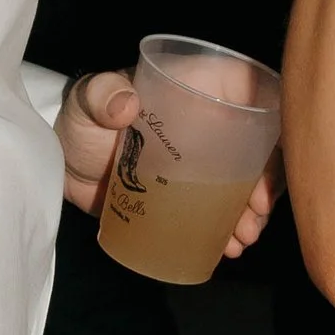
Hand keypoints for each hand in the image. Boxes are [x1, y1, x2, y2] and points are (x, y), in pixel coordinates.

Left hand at [57, 70, 278, 253]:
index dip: (272, 137)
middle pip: (259, 150)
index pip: (258, 102)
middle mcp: (213, 122)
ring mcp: (204, 161)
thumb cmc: (82, 117)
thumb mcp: (90, 99)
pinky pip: (222, 208)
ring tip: (241, 239)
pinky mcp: (190, 193)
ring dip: (251, 213)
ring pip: (245, 183)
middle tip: (255, 217)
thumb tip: (125, 105)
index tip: (264, 175)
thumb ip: (103, 95)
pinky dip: (230, 227)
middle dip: (266, 186)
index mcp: (202, 88)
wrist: (62, 160)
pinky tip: (229, 246)